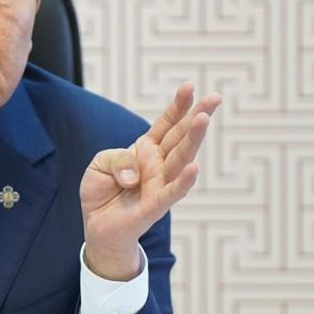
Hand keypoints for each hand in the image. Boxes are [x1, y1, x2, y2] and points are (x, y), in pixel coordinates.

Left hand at [81, 82, 220, 279]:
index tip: (190, 87)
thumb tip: (134, 174)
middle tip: (215, 98)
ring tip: (204, 119)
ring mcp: (160, 185)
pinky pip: (172, 192)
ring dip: (193, 140)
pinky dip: (183, 181)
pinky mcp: (155, 206)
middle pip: (180, 137)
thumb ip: (116, 159)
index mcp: (146, 150)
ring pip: (180, 159)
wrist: (98, 227)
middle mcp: (159, 165)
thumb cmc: (102, 192)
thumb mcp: (100, 164)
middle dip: (197, 116)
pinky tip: (195, 168)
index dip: (178, 106)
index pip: (166, 124)